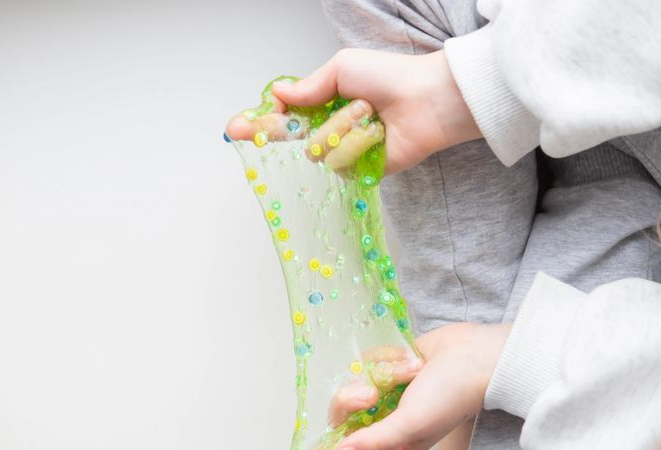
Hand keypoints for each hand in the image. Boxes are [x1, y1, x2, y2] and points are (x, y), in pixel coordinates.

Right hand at [226, 49, 480, 174]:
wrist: (426, 101)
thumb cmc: (389, 78)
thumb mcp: (342, 68)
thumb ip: (308, 87)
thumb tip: (278, 94)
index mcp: (324, 102)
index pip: (283, 117)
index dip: (259, 123)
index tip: (234, 128)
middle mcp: (330, 128)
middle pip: (288, 139)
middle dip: (268, 132)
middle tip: (241, 132)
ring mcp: (343, 151)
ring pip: (316, 150)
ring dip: (339, 127)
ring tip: (367, 114)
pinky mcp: (359, 170)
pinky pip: (340, 164)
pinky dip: (356, 145)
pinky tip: (375, 134)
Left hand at [282, 322, 510, 449]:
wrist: (475, 355)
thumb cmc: (450, 395)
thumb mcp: (410, 426)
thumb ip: (373, 441)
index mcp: (392, 444)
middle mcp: (386, 421)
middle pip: (342, 416)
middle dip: (353, 400)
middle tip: (370, 393)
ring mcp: (387, 393)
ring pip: (354, 385)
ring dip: (379, 374)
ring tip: (405, 371)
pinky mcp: (389, 367)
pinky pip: (369, 361)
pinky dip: (388, 358)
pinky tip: (410, 359)